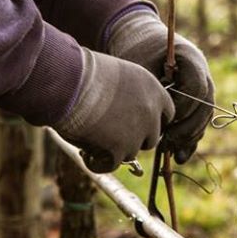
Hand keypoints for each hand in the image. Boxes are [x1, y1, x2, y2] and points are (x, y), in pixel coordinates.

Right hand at [54, 48, 174, 172]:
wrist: (70, 81)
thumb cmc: (84, 73)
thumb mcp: (116, 77)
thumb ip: (129, 96)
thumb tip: (125, 116)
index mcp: (152, 89)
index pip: (167, 113)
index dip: (151, 121)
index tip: (135, 123)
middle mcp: (150, 112)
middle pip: (151, 137)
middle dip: (134, 139)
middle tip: (110, 134)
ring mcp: (137, 133)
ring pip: (131, 152)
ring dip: (113, 150)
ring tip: (89, 137)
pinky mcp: (119, 150)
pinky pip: (112, 165)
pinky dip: (98, 162)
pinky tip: (84, 153)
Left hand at [108, 10, 213, 162]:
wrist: (141, 41)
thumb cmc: (138, 51)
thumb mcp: (140, 65)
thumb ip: (151, 89)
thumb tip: (157, 121)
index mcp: (191, 59)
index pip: (197, 88)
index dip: (184, 107)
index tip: (165, 119)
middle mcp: (203, 74)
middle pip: (205, 106)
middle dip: (188, 127)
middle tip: (168, 142)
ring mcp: (203, 88)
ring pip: (204, 117)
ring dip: (190, 137)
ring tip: (173, 154)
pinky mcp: (196, 101)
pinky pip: (198, 123)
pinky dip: (190, 140)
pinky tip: (180, 157)